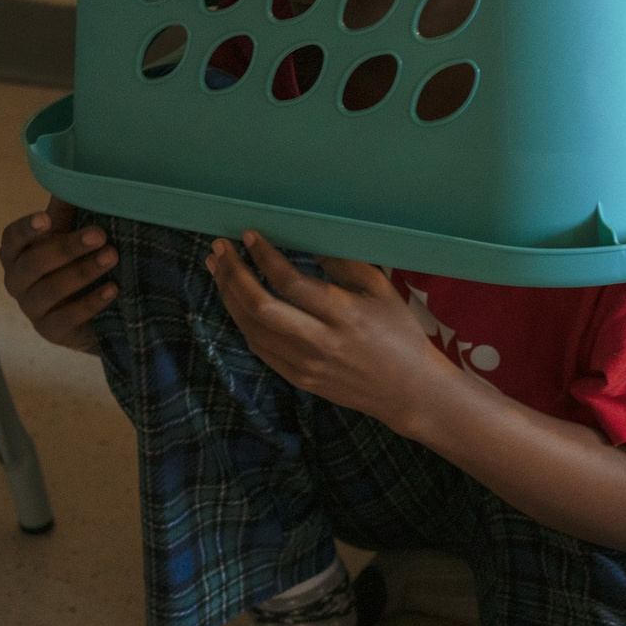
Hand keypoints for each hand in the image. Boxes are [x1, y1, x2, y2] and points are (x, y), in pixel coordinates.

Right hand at [0, 197, 117, 352]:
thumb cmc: (74, 262)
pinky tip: (113, 288)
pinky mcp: (49, 332)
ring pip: (49, 291)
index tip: (46, 220)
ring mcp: (31, 309)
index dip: (26, 230)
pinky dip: (90, 303)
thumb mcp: (69, 233)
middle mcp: (16, 281)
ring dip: (82, 272)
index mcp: (15, 253)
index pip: (12, 239)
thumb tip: (71, 176)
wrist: (92, 311)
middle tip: (100, 235)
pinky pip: (66, 318)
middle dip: (67, 248)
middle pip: (33, 264)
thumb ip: (65, 210)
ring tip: (112, 257)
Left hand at [206, 231, 456, 432]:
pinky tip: (235, 300)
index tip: (249, 235)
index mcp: (343, 314)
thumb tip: (306, 239)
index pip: (290, 283)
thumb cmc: (399, 332)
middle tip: (220, 249)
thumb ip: (343, 264)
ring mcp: (305, 364)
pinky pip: (259, 347)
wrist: (407, 390)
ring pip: (252, 328)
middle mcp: (319, 341)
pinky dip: (242, 320)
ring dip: (229, 296)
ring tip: (218, 269)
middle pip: (260, 307)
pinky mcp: (298, 378)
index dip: (264, 257)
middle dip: (233, 274)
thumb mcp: (380, 290)